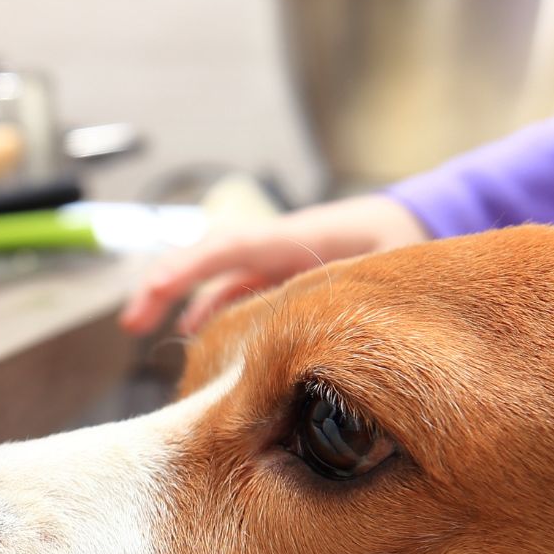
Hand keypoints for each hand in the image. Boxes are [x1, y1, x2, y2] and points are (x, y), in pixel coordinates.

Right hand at [119, 195, 429, 333]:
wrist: (421, 218)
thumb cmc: (406, 238)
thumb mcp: (392, 263)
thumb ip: (360, 286)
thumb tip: (332, 322)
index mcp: (300, 236)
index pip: (233, 247)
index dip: (191, 268)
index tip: (154, 289)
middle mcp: (281, 245)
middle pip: (211, 260)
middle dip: (167, 285)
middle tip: (132, 323)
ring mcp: (281, 259)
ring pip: (222, 277)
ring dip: (186, 299)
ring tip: (146, 331)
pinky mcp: (289, 274)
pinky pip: (242, 289)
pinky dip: (217, 309)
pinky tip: (199, 334)